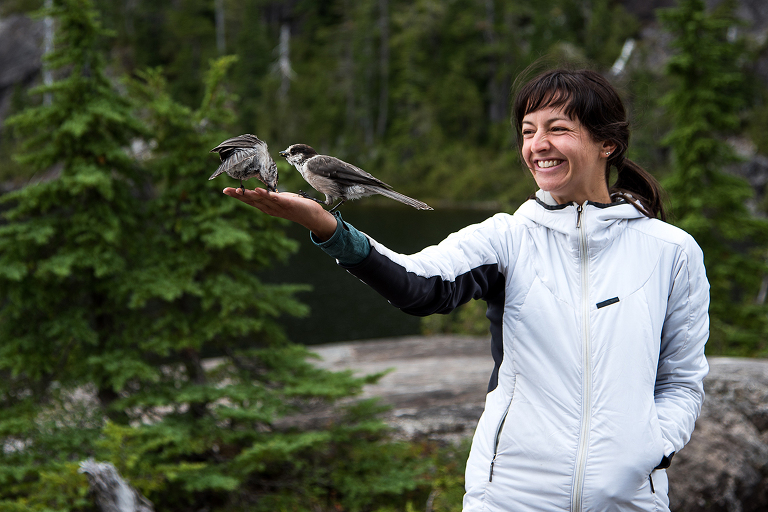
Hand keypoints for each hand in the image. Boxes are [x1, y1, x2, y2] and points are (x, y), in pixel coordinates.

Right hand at [222, 187, 337, 240]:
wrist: (312, 215)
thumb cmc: (295, 206)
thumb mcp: (280, 200)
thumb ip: (269, 196)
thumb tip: (260, 192)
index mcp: (267, 206)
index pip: (250, 200)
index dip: (238, 196)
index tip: (226, 190)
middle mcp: (270, 208)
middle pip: (252, 201)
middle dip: (239, 196)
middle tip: (226, 190)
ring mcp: (278, 207)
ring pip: (261, 200)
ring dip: (249, 195)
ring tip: (239, 190)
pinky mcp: (288, 204)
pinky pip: (275, 199)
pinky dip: (266, 195)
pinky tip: (258, 190)